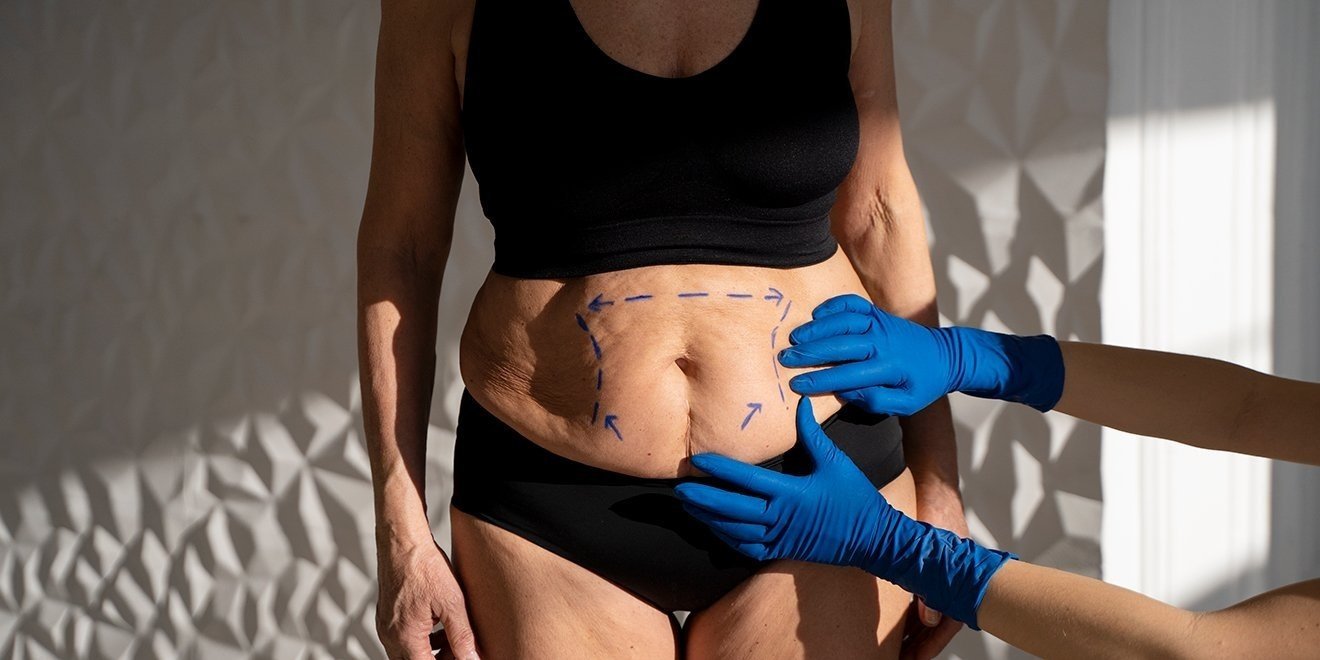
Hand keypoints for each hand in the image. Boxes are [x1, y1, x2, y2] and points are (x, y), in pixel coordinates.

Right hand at [376, 534, 479, 659]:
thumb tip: (472, 658)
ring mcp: (385, 626)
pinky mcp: (386, 616)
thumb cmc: (423, 565)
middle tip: (460, 651)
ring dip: (431, 652)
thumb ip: (462, 635)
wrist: (402, 540)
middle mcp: (390, 636)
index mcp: (404, 637)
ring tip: (454, 640)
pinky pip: (402, 639)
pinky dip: (421, 640)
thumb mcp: (451, 602)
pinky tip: (439, 627)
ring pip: (408, 653)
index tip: (463, 658)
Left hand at [675, 396, 891, 567]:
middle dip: (703, 499)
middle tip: (678, 490)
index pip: (747, 480)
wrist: (872, 538)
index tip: (698, 461)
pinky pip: (747, 548)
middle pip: (732, 509)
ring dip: (709, 519)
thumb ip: (813, 435)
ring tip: (689, 507)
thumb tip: (802, 402)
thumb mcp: (835, 462)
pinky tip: (714, 528)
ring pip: (735, 531)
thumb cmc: (855, 498)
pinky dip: (727, 539)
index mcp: (791, 493)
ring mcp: (779, 538)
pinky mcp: (781, 551)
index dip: (720, 470)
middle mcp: (780, 518)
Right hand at [778, 294, 1064, 413]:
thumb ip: (877, 401)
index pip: (848, 374)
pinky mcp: (879, 313)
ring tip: (795, 339)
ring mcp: (881, 323)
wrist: (945, 355)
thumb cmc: (923, 383)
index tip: (798, 385)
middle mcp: (883, 342)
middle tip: (785, 359)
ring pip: (844, 321)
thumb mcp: (907, 403)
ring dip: (817, 329)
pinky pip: (853, 304)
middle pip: (841, 345)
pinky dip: (833, 306)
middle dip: (811, 353)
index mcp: (890, 367)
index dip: (821, 380)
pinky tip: (816, 315)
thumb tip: (847, 392)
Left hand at [902, 481, 970, 659]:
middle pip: (940, 620)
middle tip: (900, 658)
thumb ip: (928, 579)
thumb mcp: (931, 544)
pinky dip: (912, 609)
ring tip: (897, 647)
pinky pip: (923, 593)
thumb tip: (930, 617)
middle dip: (922, 642)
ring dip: (916, 629)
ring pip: (931, 609)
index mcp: (960, 577)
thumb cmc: (935, 505)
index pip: (950, 622)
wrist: (932, 478)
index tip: (914, 659)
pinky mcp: (929, 562)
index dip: (932, 643)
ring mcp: (942, 570)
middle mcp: (953, 577)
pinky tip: (898, 619)